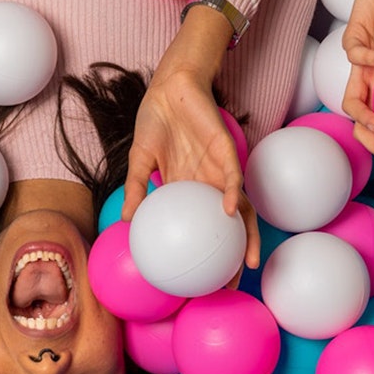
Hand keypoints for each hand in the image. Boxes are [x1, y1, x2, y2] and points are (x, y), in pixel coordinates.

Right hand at [122, 10, 260, 269]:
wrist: (169, 89)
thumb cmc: (155, 122)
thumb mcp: (139, 161)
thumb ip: (137, 190)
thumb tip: (124, 222)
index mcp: (189, 189)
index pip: (202, 227)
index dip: (206, 252)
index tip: (202, 280)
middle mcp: (209, 185)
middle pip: (228, 227)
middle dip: (234, 256)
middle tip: (233, 285)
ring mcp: (219, 170)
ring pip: (241, 209)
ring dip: (246, 235)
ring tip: (249, 262)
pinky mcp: (226, 152)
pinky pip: (234, 178)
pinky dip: (234, 196)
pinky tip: (230, 213)